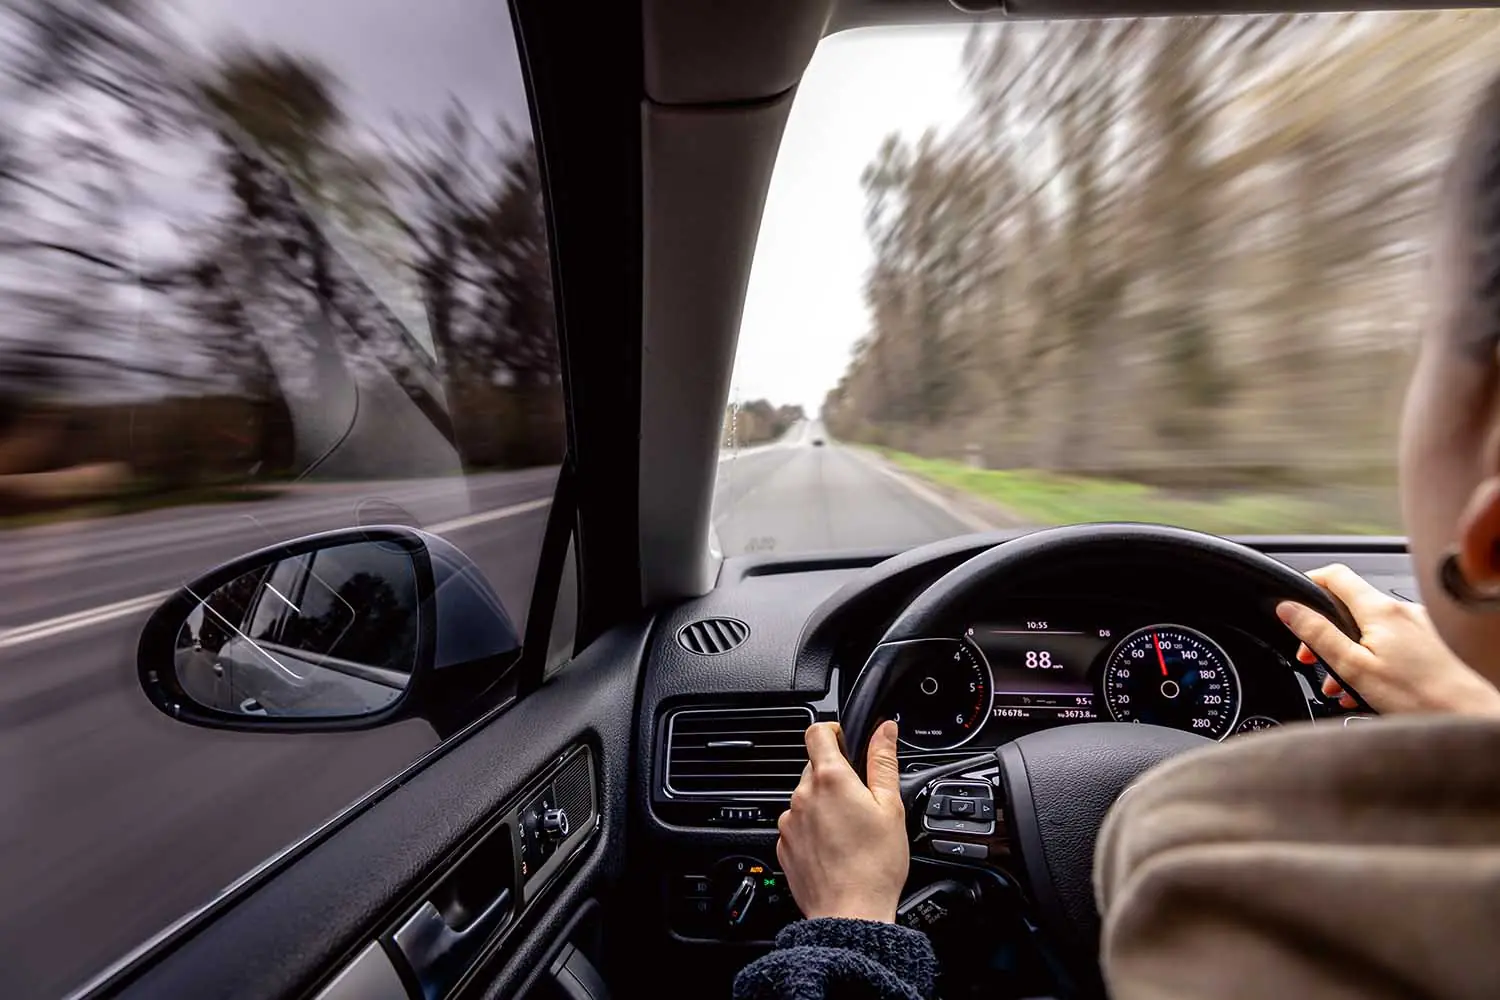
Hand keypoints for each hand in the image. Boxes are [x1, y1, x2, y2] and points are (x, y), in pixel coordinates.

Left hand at [776, 720, 907, 922]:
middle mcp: (802, 795)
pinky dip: (813, 828)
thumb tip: (885, 730)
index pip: (817, 731)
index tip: (846, 741)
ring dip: (824, 804)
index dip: (833, 731)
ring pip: (806, 797)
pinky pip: (797, 824)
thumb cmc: (875, 865)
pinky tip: (835, 847)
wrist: (850, 914)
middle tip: (861, 800)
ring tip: (850, 830)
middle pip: (814, 767)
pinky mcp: (784, 844)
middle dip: (836, 776)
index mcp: (830, 778)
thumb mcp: (891, 806)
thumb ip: (884, 761)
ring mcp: (789, 821)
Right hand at [1276, 564, 1499, 715]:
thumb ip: (1318, 634)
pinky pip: (1389, 640)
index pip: (1334, 575)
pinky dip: (1371, 657)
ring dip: (1347, 652)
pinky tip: (1367, 687)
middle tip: (1311, 658)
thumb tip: (1289, 610)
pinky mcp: (1429, 642)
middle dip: (1324, 631)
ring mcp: (1419, 624)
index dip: (1308, 583)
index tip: (1292, 603)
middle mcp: (1401, 610)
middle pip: (1348, 606)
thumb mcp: (1353, 667)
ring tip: (1341, 685)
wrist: (1468, 715)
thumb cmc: (1418, 696)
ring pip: (1368, 628)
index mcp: (1380, 610)